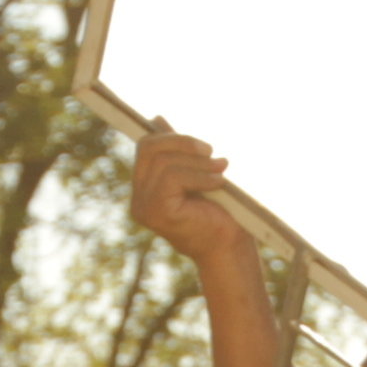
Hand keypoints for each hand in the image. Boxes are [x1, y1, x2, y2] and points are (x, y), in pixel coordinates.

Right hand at [129, 124, 260, 278]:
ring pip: (163, 162)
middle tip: (212, 152)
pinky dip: (199, 176)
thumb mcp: (194, 172)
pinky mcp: (155, 212)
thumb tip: (156, 119)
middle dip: (183, 143)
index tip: (204, 147)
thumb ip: (175, 151)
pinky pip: (172, 178)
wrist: (228, 247)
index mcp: (144, 188)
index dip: (173, 138)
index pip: (146, 147)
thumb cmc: (216, 211)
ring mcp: (143, 207)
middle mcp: (138, 199)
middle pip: (149, 148)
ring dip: (198, 162)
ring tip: (222, 169)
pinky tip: (218, 183)